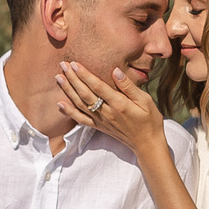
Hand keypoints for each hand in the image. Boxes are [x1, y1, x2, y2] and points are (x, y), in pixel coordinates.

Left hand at [53, 60, 167, 159]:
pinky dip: (69, 112)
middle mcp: (107, 112)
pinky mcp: (99, 127)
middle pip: (85, 94)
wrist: (147, 144)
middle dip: (73, 78)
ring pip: (80, 104)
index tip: (75, 63)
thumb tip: (116, 71)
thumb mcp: (146, 101)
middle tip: (63, 65)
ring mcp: (101, 121)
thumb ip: (129, 86)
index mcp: (119, 104)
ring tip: (59, 77)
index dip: (85, 75)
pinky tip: (60, 104)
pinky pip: (81, 119)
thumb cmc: (149, 120)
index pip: (98, 86)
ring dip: (68, 91)